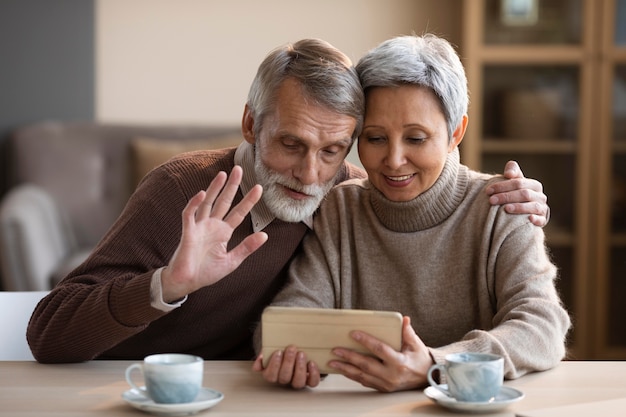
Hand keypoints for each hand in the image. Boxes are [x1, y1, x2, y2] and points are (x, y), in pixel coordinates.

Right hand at [161, 166, 267, 301]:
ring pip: (207, 203)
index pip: (238, 212)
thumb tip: (265, 235)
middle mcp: (212, 226)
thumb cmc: (206, 273)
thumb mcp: (232, 261)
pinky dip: (194, 204)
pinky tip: (202, 194)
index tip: (259, 188)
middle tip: (239, 169)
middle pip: (224, 201)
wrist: (186, 283)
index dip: (248, 200)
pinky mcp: (188, 232)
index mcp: (223, 232)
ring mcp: (199, 227)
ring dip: (214, 189)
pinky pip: (190, 215)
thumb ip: (247, 248)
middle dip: (231, 186)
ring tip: (222, 174)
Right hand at [252, 346, 321, 388]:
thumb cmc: (281, 348)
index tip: (278, 351)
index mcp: (273, 374)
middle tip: (291, 348)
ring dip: (299, 367)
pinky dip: (313, 374)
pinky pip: (312, 382)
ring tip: (301, 354)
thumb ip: (264, 353)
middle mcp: (285, 380)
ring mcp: (297, 380)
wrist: (294, 348)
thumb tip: (259, 361)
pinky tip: (311, 363)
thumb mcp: (270, 348)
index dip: (274, 365)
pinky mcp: (310, 380)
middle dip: (288, 362)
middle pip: (284, 378)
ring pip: (298, 382)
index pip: (270, 376)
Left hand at [327, 316, 432, 391]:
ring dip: (346, 368)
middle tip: (336, 350)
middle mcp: (391, 375)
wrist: (427, 378)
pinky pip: (364, 382)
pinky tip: (343, 370)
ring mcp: (386, 384)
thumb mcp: (417, 344)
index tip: (353, 334)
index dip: (366, 341)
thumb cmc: (420, 359)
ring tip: (333, 362)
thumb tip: (404, 319)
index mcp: (399, 362)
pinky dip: (352, 376)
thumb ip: (408, 332)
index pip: (380, 350)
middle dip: (349, 356)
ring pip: (362, 376)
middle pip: (366, 364)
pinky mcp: (382, 388)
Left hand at [486, 160, 549, 226]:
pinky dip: (536, 219)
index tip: (488, 191)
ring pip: (533, 206)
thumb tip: (508, 174)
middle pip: (524, 194)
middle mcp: (540, 196)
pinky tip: (529, 219)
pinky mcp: (542, 220)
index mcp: (534, 185)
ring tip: (506, 209)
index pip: (518, 183)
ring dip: (519, 207)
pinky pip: (541, 220)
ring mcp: (542, 208)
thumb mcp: (514, 181)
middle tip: (491, 200)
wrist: (525, 211)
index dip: (502, 186)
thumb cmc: (516, 193)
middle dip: (506, 196)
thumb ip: (512, 171)